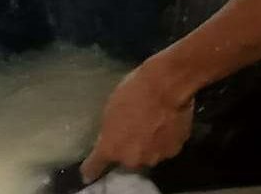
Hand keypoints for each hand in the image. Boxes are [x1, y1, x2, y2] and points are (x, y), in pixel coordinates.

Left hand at [80, 58, 194, 182]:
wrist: (166, 86)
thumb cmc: (133, 91)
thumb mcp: (111, 109)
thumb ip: (110, 131)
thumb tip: (113, 139)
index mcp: (111, 148)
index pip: (94, 167)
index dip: (91, 169)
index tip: (87, 173)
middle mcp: (131, 159)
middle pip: (127, 159)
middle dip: (128, 148)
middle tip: (133, 128)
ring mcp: (154, 157)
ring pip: (147, 154)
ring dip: (148, 144)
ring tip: (152, 122)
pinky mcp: (173, 151)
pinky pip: (165, 148)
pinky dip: (165, 139)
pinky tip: (166, 122)